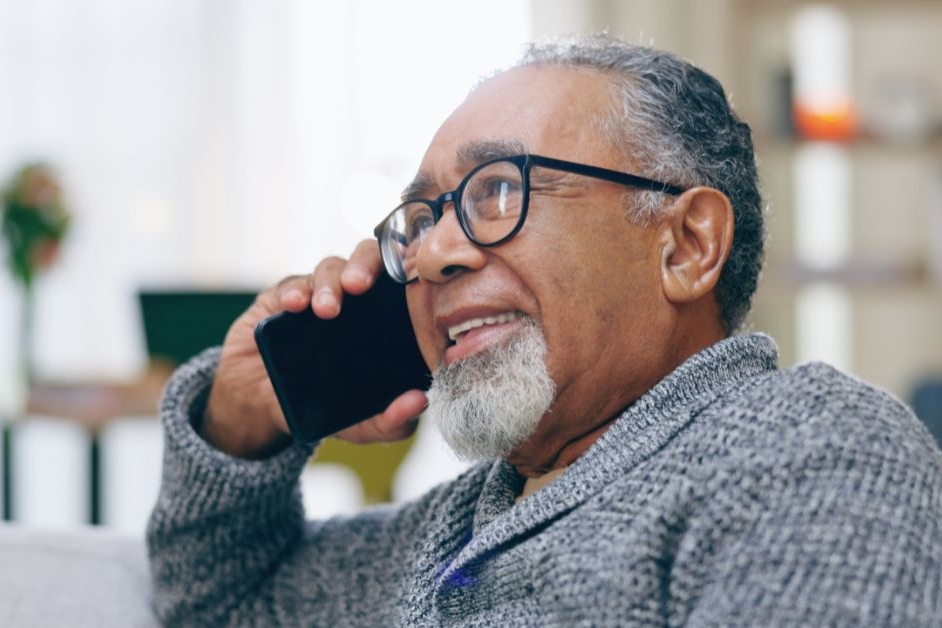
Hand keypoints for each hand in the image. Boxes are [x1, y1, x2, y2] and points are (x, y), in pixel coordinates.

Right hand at [202, 240, 427, 457]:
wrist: (262, 408)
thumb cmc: (321, 406)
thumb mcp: (359, 424)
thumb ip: (390, 421)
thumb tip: (418, 403)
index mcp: (384, 318)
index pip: (404, 280)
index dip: (410, 269)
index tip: (411, 282)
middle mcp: (355, 299)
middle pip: (369, 258)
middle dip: (366, 265)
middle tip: (360, 286)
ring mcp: (319, 294)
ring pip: (331, 268)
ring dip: (328, 283)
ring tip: (324, 310)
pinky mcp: (283, 296)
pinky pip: (292, 284)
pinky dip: (295, 291)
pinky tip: (293, 305)